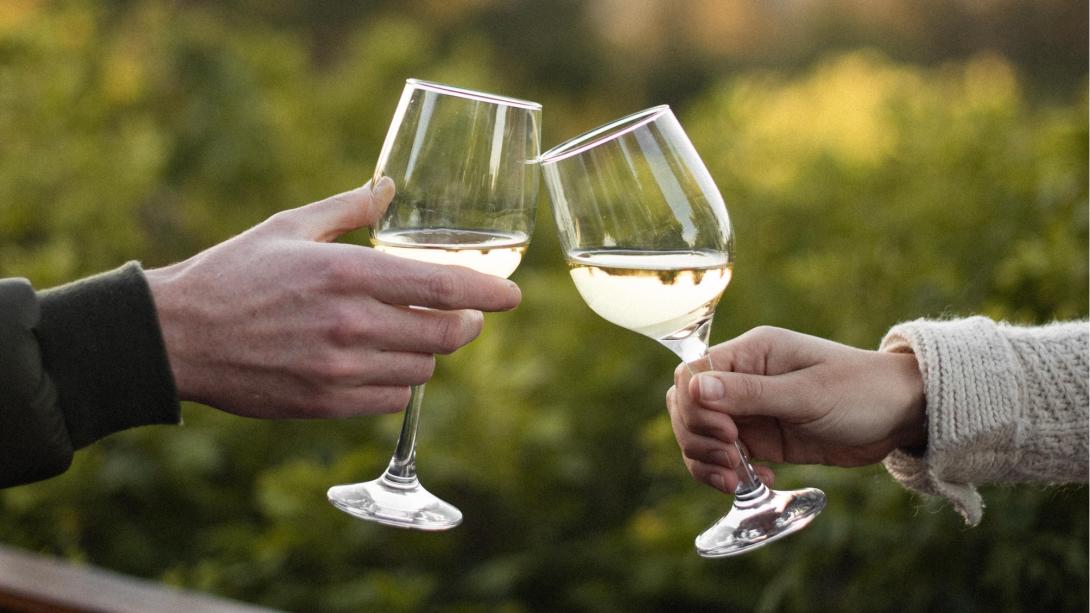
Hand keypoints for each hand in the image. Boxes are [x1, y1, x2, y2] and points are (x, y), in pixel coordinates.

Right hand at [145, 178, 521, 418]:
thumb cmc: (234, 273)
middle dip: (465, 323)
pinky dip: (400, 382)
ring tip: (411, 334)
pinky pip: (393, 400)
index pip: (441, 285)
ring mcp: (338, 370)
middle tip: (462, 313)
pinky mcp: (325, 404)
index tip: (513, 295)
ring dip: (430, 353)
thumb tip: (389, 187)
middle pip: (445, 334)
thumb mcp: (288, 226)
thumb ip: (348, 207)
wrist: (177, 337)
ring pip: (424, 370)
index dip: (488, 292)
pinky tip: (381, 363)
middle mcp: (349, 324)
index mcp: (344, 273)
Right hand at [666, 326, 925, 493]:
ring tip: (737, 480)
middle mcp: (742, 379)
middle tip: (732, 463)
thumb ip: (749, 393)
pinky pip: (724, 456)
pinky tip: (755, 481)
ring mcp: (750, 410)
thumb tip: (694, 388)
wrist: (901, 415)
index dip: (696, 408)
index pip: (691, 374)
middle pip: (686, 406)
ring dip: (706, 460)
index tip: (729, 433)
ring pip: (700, 434)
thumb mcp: (807, 394)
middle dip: (698, 439)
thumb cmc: (860, 392)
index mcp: (750, 353)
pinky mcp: (761, 438)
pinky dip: (727, 473)